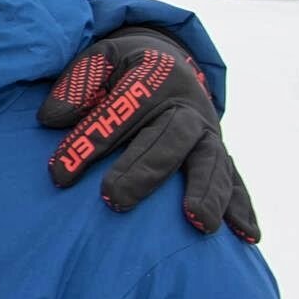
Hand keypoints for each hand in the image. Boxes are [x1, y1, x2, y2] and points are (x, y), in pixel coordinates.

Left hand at [40, 29, 258, 241]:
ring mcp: (208, 133)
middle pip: (170, 138)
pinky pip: (236, 181)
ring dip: (206, 192)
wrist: (169, 63)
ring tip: (197, 222)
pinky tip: (247, 236)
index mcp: (155, 77)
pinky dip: (242, 207)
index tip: (60, 175)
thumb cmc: (121, 71)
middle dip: (144, 170)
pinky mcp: (220, 155)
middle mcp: (187, 106)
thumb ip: (76, 83)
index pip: (121, 110)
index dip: (90, 141)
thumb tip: (51, 118)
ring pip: (211, 162)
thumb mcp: (98, 61)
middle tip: (115, 200)